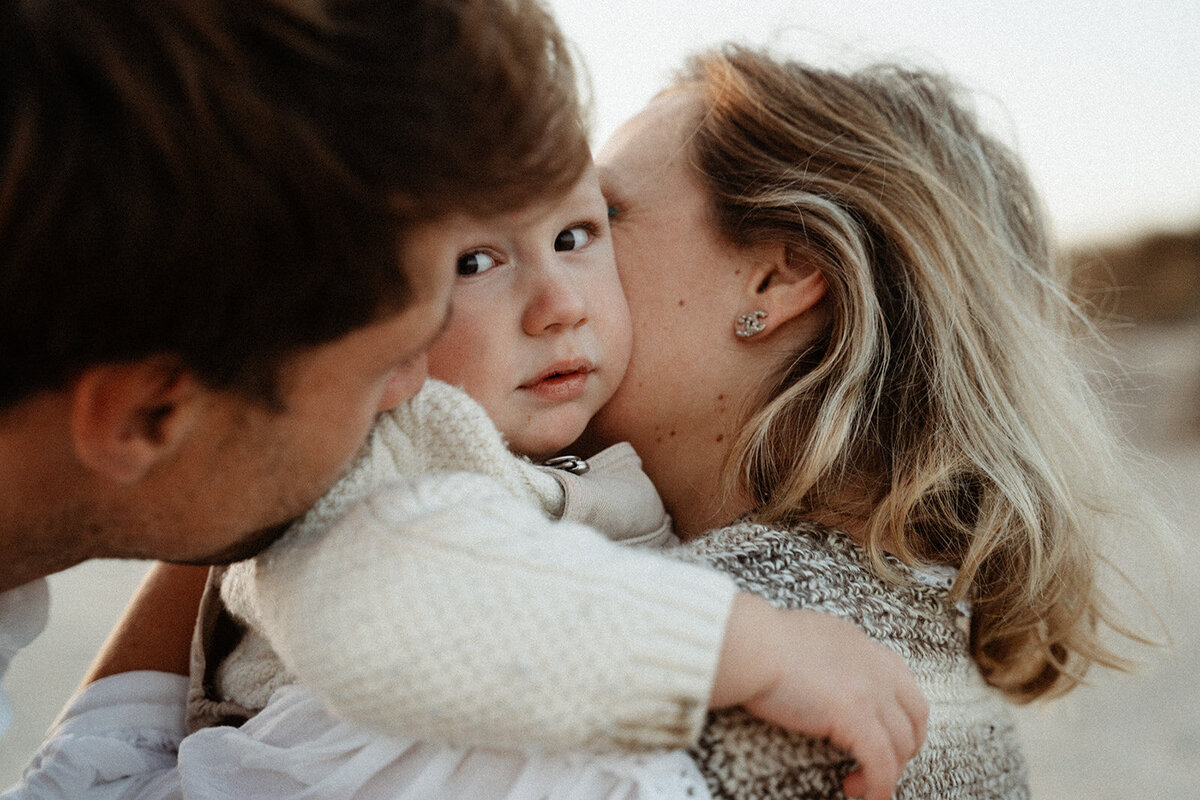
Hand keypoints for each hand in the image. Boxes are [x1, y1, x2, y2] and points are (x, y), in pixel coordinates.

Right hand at [711, 593, 927, 799]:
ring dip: (887, 771)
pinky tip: (863, 795)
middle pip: (915, 714)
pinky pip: (882, 764)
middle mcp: (874, 666)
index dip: (899, 712)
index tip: (884, 731)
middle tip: (880, 764)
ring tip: (858, 784)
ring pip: (901, 744)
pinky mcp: (857, 717)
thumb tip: (813, 673)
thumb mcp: (806, 635)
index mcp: (861, 644)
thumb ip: (823, 654)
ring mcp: (870, 692)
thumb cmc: (759, 641)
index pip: (901, 679)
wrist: (751, 644)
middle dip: (905, 745)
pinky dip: (878, 786)